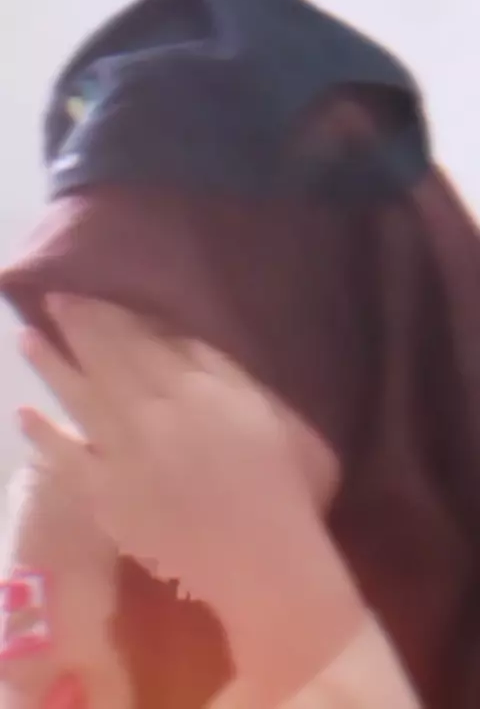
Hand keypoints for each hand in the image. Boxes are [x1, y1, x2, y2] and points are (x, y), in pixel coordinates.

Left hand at [18, 295, 362, 703]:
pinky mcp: (107, 496)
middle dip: (79, 327)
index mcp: (192, 390)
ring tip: (26, 337)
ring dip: (51, 365)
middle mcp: (150, 413)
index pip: (144, 342)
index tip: (90, 293)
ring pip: (80, 398)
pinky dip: (44, 437)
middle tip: (53, 299)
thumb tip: (182, 337)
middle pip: (107, 361)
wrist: (261, 558)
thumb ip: (223, 370)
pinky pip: (67, 461)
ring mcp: (123, 455)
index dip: (113, 315)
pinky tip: (25, 414)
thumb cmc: (280, 483)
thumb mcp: (266, 409)